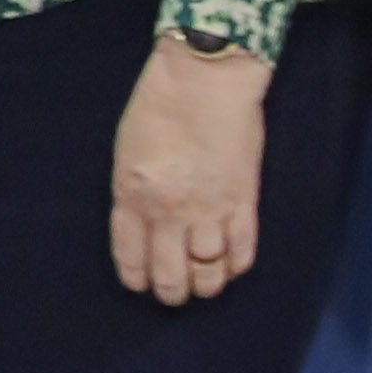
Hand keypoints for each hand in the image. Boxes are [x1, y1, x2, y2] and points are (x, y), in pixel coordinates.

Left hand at [109, 35, 276, 304]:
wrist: (205, 78)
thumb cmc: (159, 106)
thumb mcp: (127, 152)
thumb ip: (132, 193)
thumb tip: (143, 227)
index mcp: (132, 197)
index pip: (131, 258)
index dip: (138, 279)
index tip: (143, 285)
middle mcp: (169, 212)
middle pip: (171, 275)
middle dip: (172, 292)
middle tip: (176, 293)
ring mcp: (209, 209)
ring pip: (209, 271)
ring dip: (206, 285)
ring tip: (204, 284)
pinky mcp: (244, 200)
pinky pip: (242, 250)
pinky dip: (236, 266)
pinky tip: (230, 265)